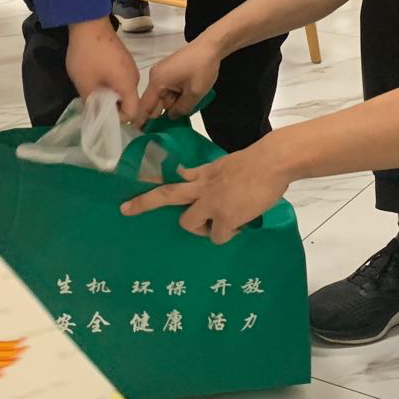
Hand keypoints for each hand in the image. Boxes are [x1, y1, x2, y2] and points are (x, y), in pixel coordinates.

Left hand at [66, 17, 141, 119]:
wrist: (89, 22)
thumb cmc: (88, 55)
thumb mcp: (84, 83)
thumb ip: (91, 104)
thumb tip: (95, 116)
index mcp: (128, 84)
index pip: (132, 112)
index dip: (118, 119)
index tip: (101, 116)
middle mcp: (134, 76)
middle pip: (129, 101)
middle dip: (112, 107)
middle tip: (93, 105)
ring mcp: (130, 66)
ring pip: (123, 89)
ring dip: (110, 94)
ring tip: (92, 90)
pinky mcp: (123, 59)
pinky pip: (120, 79)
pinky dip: (110, 83)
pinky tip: (95, 77)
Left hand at [122, 141, 290, 243]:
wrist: (272, 161)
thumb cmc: (256, 162)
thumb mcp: (225, 165)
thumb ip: (208, 175)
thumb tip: (194, 177)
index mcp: (203, 173)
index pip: (173, 176)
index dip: (151, 181)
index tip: (132, 184)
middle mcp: (201, 188)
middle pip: (166, 195)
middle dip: (144, 203)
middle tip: (125, 209)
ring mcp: (210, 203)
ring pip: (188, 224)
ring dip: (202, 229)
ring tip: (222, 225)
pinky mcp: (224, 218)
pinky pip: (217, 237)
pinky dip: (228, 235)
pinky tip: (240, 227)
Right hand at [138, 38, 222, 122]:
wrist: (211, 46)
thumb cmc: (202, 68)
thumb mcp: (194, 93)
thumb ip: (181, 109)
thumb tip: (171, 118)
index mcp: (157, 81)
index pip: (145, 106)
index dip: (142, 121)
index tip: (139, 135)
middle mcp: (155, 77)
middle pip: (154, 103)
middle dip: (163, 114)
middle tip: (171, 129)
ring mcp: (162, 74)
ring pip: (163, 98)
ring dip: (173, 105)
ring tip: (186, 108)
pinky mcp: (169, 73)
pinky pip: (169, 91)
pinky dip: (176, 98)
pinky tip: (187, 101)